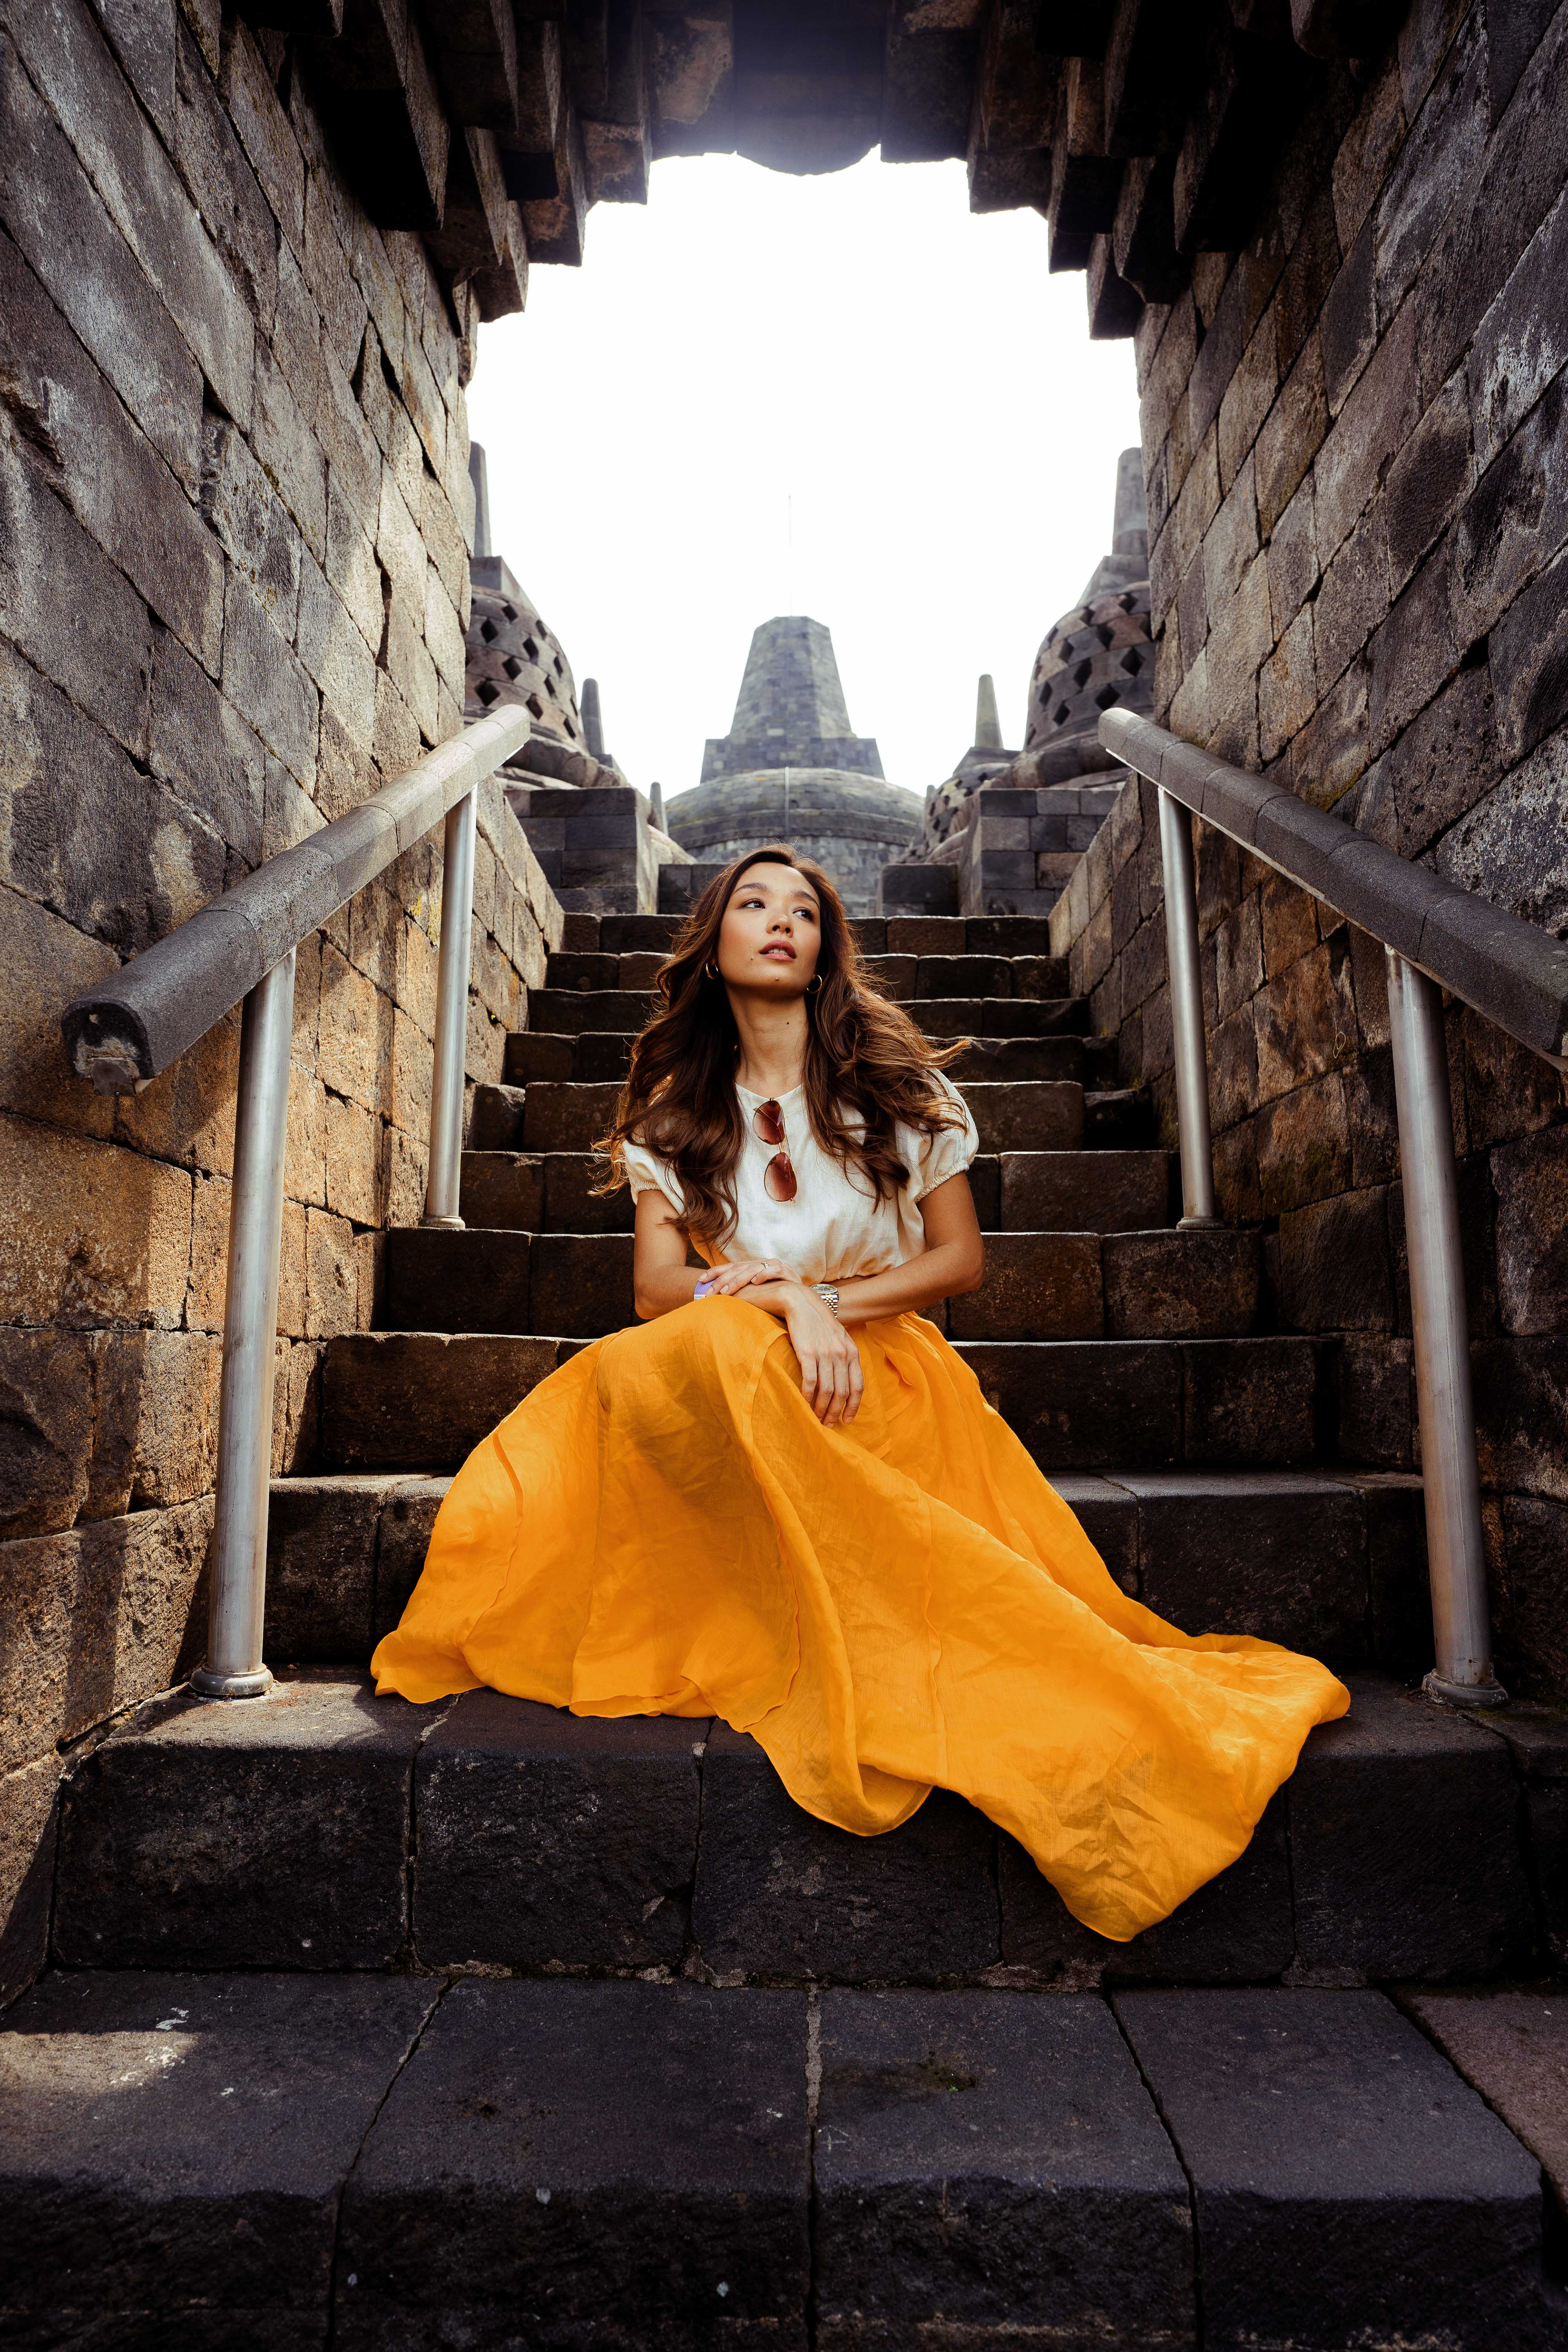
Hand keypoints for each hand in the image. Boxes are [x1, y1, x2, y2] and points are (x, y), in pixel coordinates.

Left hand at [698, 1256, 791, 1297]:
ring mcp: (776, 1266)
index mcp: (753, 1267)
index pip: (731, 1267)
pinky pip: (775, 1270)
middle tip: (709, 1292)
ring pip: (753, 1269)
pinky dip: (764, 1274)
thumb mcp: (754, 1296)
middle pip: (738, 1267)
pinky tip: (755, 1281)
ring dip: (738, 1280)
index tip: (700, 1280)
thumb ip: (740, 1294)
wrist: (802, 1300)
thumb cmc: (776, 1299)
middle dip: (722, 1280)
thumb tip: (716, 1299)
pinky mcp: (788, 1272)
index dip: (715, 1272)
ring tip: (726, 1291)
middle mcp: (763, 1263)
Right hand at [781, 1285, 863, 1427]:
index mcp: (852, 1352)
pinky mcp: (807, 1353)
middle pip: (842, 1393)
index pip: (858, 1387)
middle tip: (828, 1425)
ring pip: (827, 1391)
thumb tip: (845, 1382)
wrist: (801, 1302)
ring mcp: (825, 1354)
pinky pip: (810, 1382)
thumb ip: (845, 1357)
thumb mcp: (839, 1338)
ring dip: (821, 1409)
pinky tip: (803, 1404)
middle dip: (835, 1413)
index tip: (847, 1421)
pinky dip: (807, 1397)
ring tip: (816, 1419)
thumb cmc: (819, 1323)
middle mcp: (841, 1354)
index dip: (853, 1407)